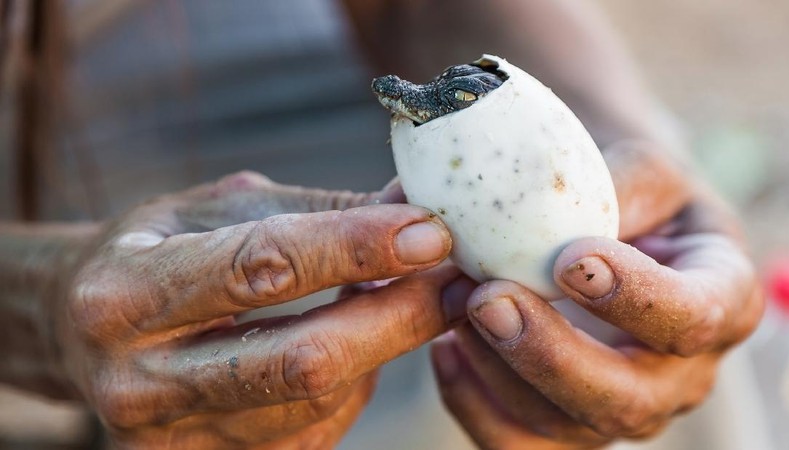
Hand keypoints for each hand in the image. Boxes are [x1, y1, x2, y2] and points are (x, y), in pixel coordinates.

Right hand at [48, 171, 465, 448]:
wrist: (85, 331)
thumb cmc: (158, 252)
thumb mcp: (218, 210)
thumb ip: (314, 212)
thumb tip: (413, 204)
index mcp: (126, 294)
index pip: (262, 268)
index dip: (356, 247)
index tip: (430, 230)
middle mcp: (139, 382)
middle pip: (303, 361)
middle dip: (397, 316)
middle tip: (459, 276)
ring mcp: (176, 441)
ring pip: (319, 402)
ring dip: (387, 347)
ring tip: (418, 297)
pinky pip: (316, 428)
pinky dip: (358, 380)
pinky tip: (365, 339)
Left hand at [431, 141, 763, 448]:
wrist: (616, 231)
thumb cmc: (637, 196)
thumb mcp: (645, 174)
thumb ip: (619, 187)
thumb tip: (556, 212)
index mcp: (722, 300)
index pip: (692, 318)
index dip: (633, 298)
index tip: (568, 259)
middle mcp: (679, 372)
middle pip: (627, 399)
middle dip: (550, 354)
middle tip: (487, 298)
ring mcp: (624, 405)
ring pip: (564, 424)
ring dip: (499, 370)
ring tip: (457, 304)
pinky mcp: (568, 424)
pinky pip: (517, 442)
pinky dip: (471, 402)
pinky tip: (445, 348)